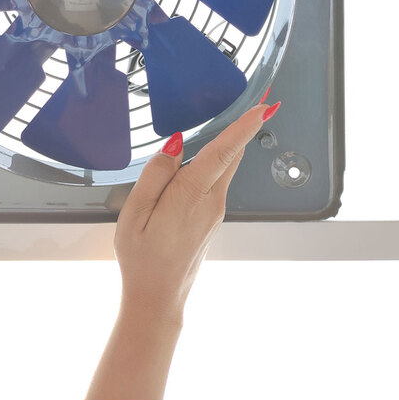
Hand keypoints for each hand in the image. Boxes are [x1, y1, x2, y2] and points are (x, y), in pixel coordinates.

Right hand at [85, 94, 279, 399]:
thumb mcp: (135, 214)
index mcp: (191, 196)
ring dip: (228, 144)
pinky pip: (216, 181)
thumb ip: (155, 176)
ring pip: (224, 168)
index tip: (264, 107)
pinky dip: (216, 162)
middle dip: (245, 128)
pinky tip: (201, 157)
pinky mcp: (211, 218)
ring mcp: (214, 212)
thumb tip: (175, 146)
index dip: (243, 127)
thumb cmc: (141, 259)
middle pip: (230, 156)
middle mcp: (211, 202)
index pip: (222, 152)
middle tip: (261, 101)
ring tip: (230, 119)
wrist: (157, 298)